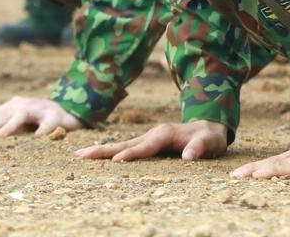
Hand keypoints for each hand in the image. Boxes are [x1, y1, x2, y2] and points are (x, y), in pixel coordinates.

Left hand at [0, 96, 82, 136]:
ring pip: (22, 115)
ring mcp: (39, 108)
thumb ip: (3, 127)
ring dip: (10, 125)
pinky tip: (38, 139)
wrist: (68, 112)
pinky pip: (48, 123)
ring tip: (0, 136)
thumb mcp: (19, 123)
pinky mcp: (56, 115)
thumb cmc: (38, 120)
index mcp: (12, 107)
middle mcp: (23, 105)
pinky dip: (43, 130)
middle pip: (3, 114)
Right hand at [75, 120, 227, 161]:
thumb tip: (188, 157)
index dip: (131, 154)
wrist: (210, 126)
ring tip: (80, 155)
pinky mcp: (147, 143)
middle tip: (80, 154)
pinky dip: (110, 152)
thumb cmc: (209, 137)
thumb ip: (199, 148)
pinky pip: (125, 148)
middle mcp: (152, 134)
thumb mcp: (209, 142)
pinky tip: (98, 157)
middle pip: (123, 143)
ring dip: (101, 150)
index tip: (116, 162)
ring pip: (121, 145)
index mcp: (164, 134)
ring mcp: (148, 138)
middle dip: (102, 149)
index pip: (144, 147)